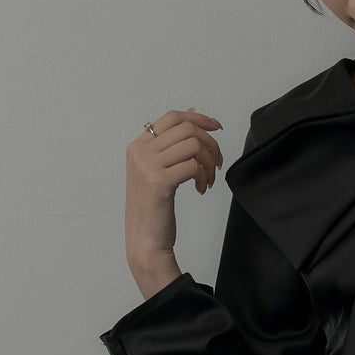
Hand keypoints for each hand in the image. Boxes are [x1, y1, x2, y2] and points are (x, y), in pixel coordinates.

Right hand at [124, 108, 223, 286]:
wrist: (144, 241)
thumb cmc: (153, 208)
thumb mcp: (157, 170)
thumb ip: (171, 144)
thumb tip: (193, 113)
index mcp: (138, 146)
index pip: (173, 117)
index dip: (199, 118)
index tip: (216, 128)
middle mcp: (140, 152)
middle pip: (187, 129)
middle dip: (210, 143)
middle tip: (217, 163)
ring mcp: (148, 166)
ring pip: (193, 145)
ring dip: (209, 162)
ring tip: (208, 180)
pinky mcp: (159, 182)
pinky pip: (193, 165)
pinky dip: (203, 176)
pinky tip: (200, 189)